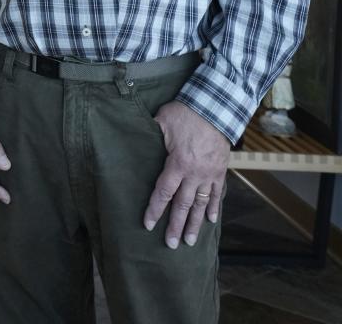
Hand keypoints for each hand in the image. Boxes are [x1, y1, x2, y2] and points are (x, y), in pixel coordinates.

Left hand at [143, 100, 229, 247]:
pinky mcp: (220, 171)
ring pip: (201, 205)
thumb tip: (132, 135)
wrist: (216, 108)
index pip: (164, 192)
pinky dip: (214, 208)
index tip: (149, 225)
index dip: (155, 209)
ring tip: (190, 241)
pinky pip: (217, 194)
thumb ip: (150, 134)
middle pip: (183, 205)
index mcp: (178, 164)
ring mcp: (209, 175)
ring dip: (195, 224)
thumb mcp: (162, 121)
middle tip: (171, 245)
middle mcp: (194, 174)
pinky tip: (210, 220)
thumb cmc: (186, 113)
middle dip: (176, 226)